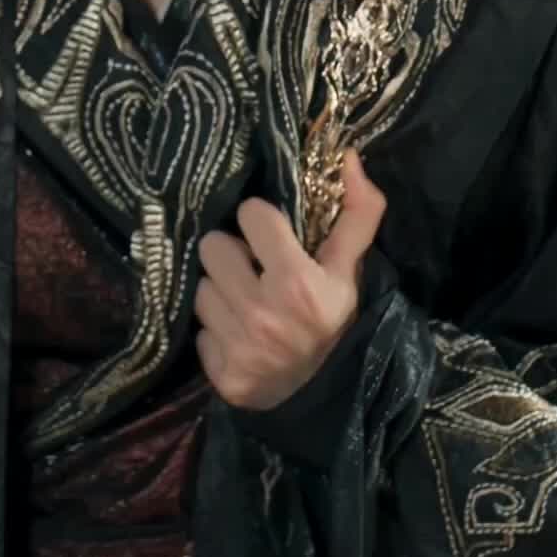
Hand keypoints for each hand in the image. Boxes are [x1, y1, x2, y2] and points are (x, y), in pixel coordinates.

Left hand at [193, 149, 386, 409]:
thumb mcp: (350, 270)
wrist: (329, 398)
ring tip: (247, 305)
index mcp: (297, 281)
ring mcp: (240, 347)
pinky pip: (199, 334)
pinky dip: (216, 334)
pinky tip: (240, 338)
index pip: (250, 214)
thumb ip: (357, 212)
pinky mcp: (222, 375)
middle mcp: (264, 313)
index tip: (272, 237)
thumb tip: (349, 158)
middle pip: (213, 247)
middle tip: (253, 270)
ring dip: (221, 293)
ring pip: (202, 289)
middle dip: (232, 255)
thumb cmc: (336, 321)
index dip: (260, 222)